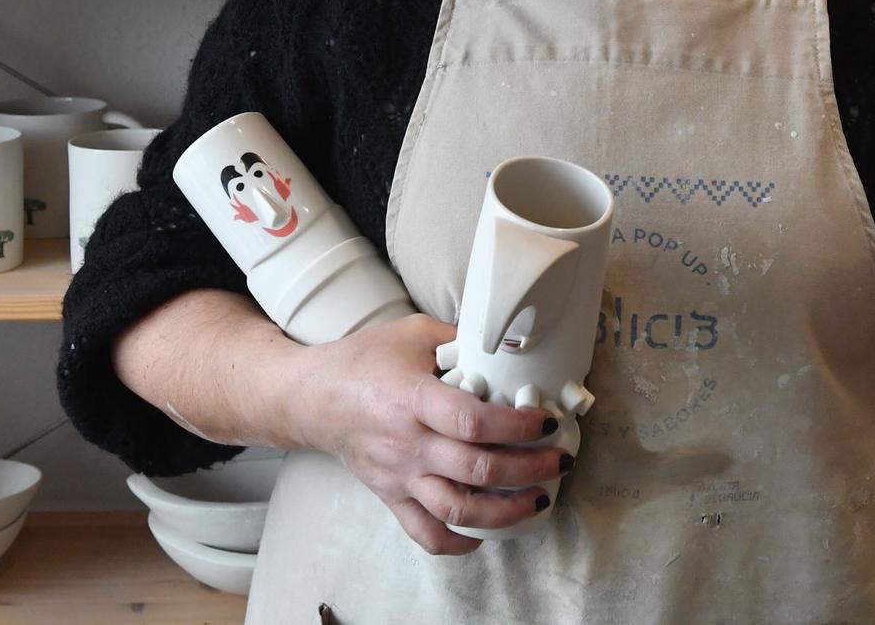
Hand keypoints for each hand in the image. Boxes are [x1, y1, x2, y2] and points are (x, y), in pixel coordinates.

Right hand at [290, 314, 567, 555]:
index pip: (472, 422)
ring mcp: (399, 476)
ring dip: (505, 511)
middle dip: (529, 469)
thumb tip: (508, 343)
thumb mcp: (413, 333)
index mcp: (414, 400)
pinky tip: (486, 533)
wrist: (313, 398)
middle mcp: (407, 444)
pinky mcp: (391, 496)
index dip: (516, 426)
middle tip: (560, 460)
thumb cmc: (365, 360)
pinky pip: (425, 532)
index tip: (547, 422)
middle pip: (476, 470)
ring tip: (539, 499)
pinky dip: (457, 541)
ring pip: (457, 509)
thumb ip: (460, 339)